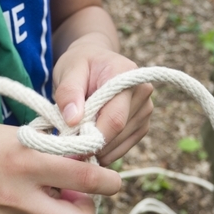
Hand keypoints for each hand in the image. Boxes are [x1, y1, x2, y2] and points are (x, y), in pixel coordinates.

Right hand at [0, 122, 121, 213]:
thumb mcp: (21, 135)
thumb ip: (56, 152)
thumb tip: (89, 165)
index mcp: (25, 163)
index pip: (84, 180)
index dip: (108, 180)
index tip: (112, 178)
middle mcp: (18, 198)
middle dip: (89, 209)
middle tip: (80, 192)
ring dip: (64, 211)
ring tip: (46, 190)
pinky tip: (24, 198)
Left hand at [53, 39, 153, 166]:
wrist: (95, 61)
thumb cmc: (80, 64)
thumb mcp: (68, 70)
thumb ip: (68, 93)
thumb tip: (73, 119)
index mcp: (126, 75)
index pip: (115, 117)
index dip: (93, 138)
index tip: (71, 150)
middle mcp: (142, 93)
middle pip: (117, 133)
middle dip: (91, 145)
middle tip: (68, 147)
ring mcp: (145, 110)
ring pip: (120, 144)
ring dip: (96, 149)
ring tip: (77, 138)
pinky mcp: (142, 125)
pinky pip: (123, 148)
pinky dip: (104, 151)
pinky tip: (89, 142)